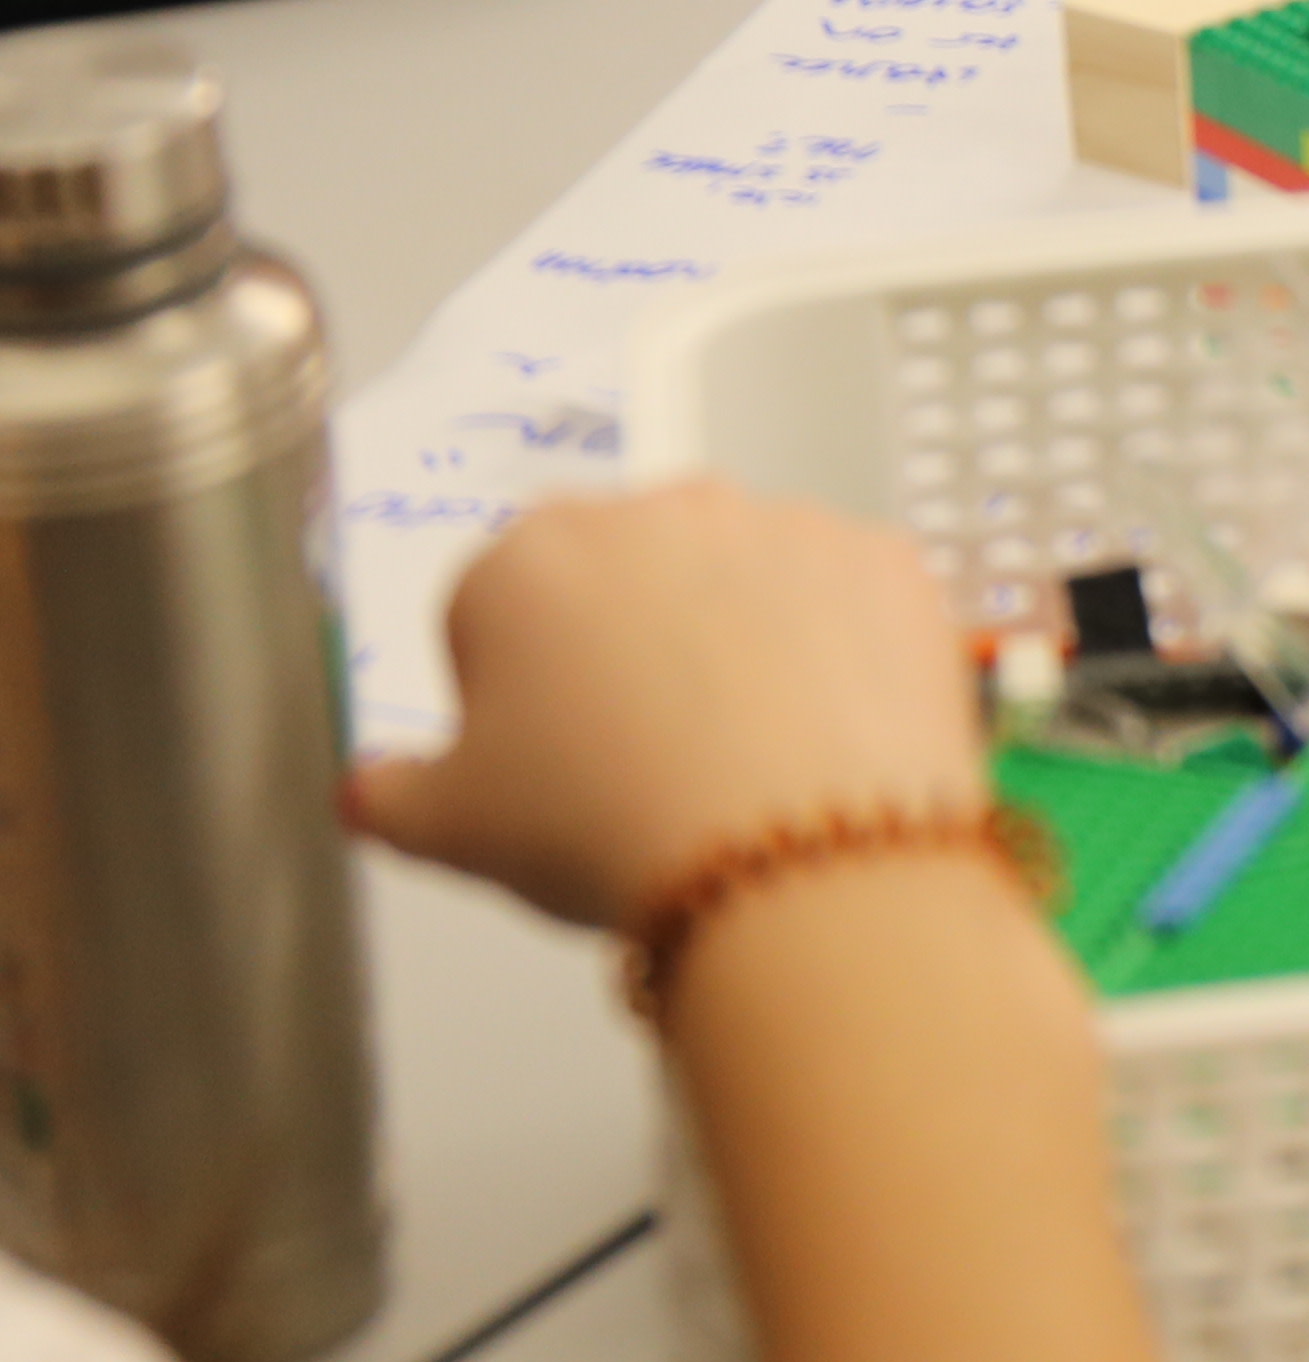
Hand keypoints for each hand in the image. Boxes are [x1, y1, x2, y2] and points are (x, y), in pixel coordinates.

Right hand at [343, 481, 985, 932]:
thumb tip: (370, 786)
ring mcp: (785, 523)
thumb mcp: (449, 831)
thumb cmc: (604, 824)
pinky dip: (840, 652)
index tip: (542, 755)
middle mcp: (659, 509)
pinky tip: (821, 732)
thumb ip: (390, 794)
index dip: (514, 694)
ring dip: (739, 641)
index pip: (496, 608)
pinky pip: (847, 600)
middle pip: (625, 578)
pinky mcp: (886, 558)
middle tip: (640, 758)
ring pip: (743, 580)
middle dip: (626, 648)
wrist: (790, 852)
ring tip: (739, 757)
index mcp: (527, 556)